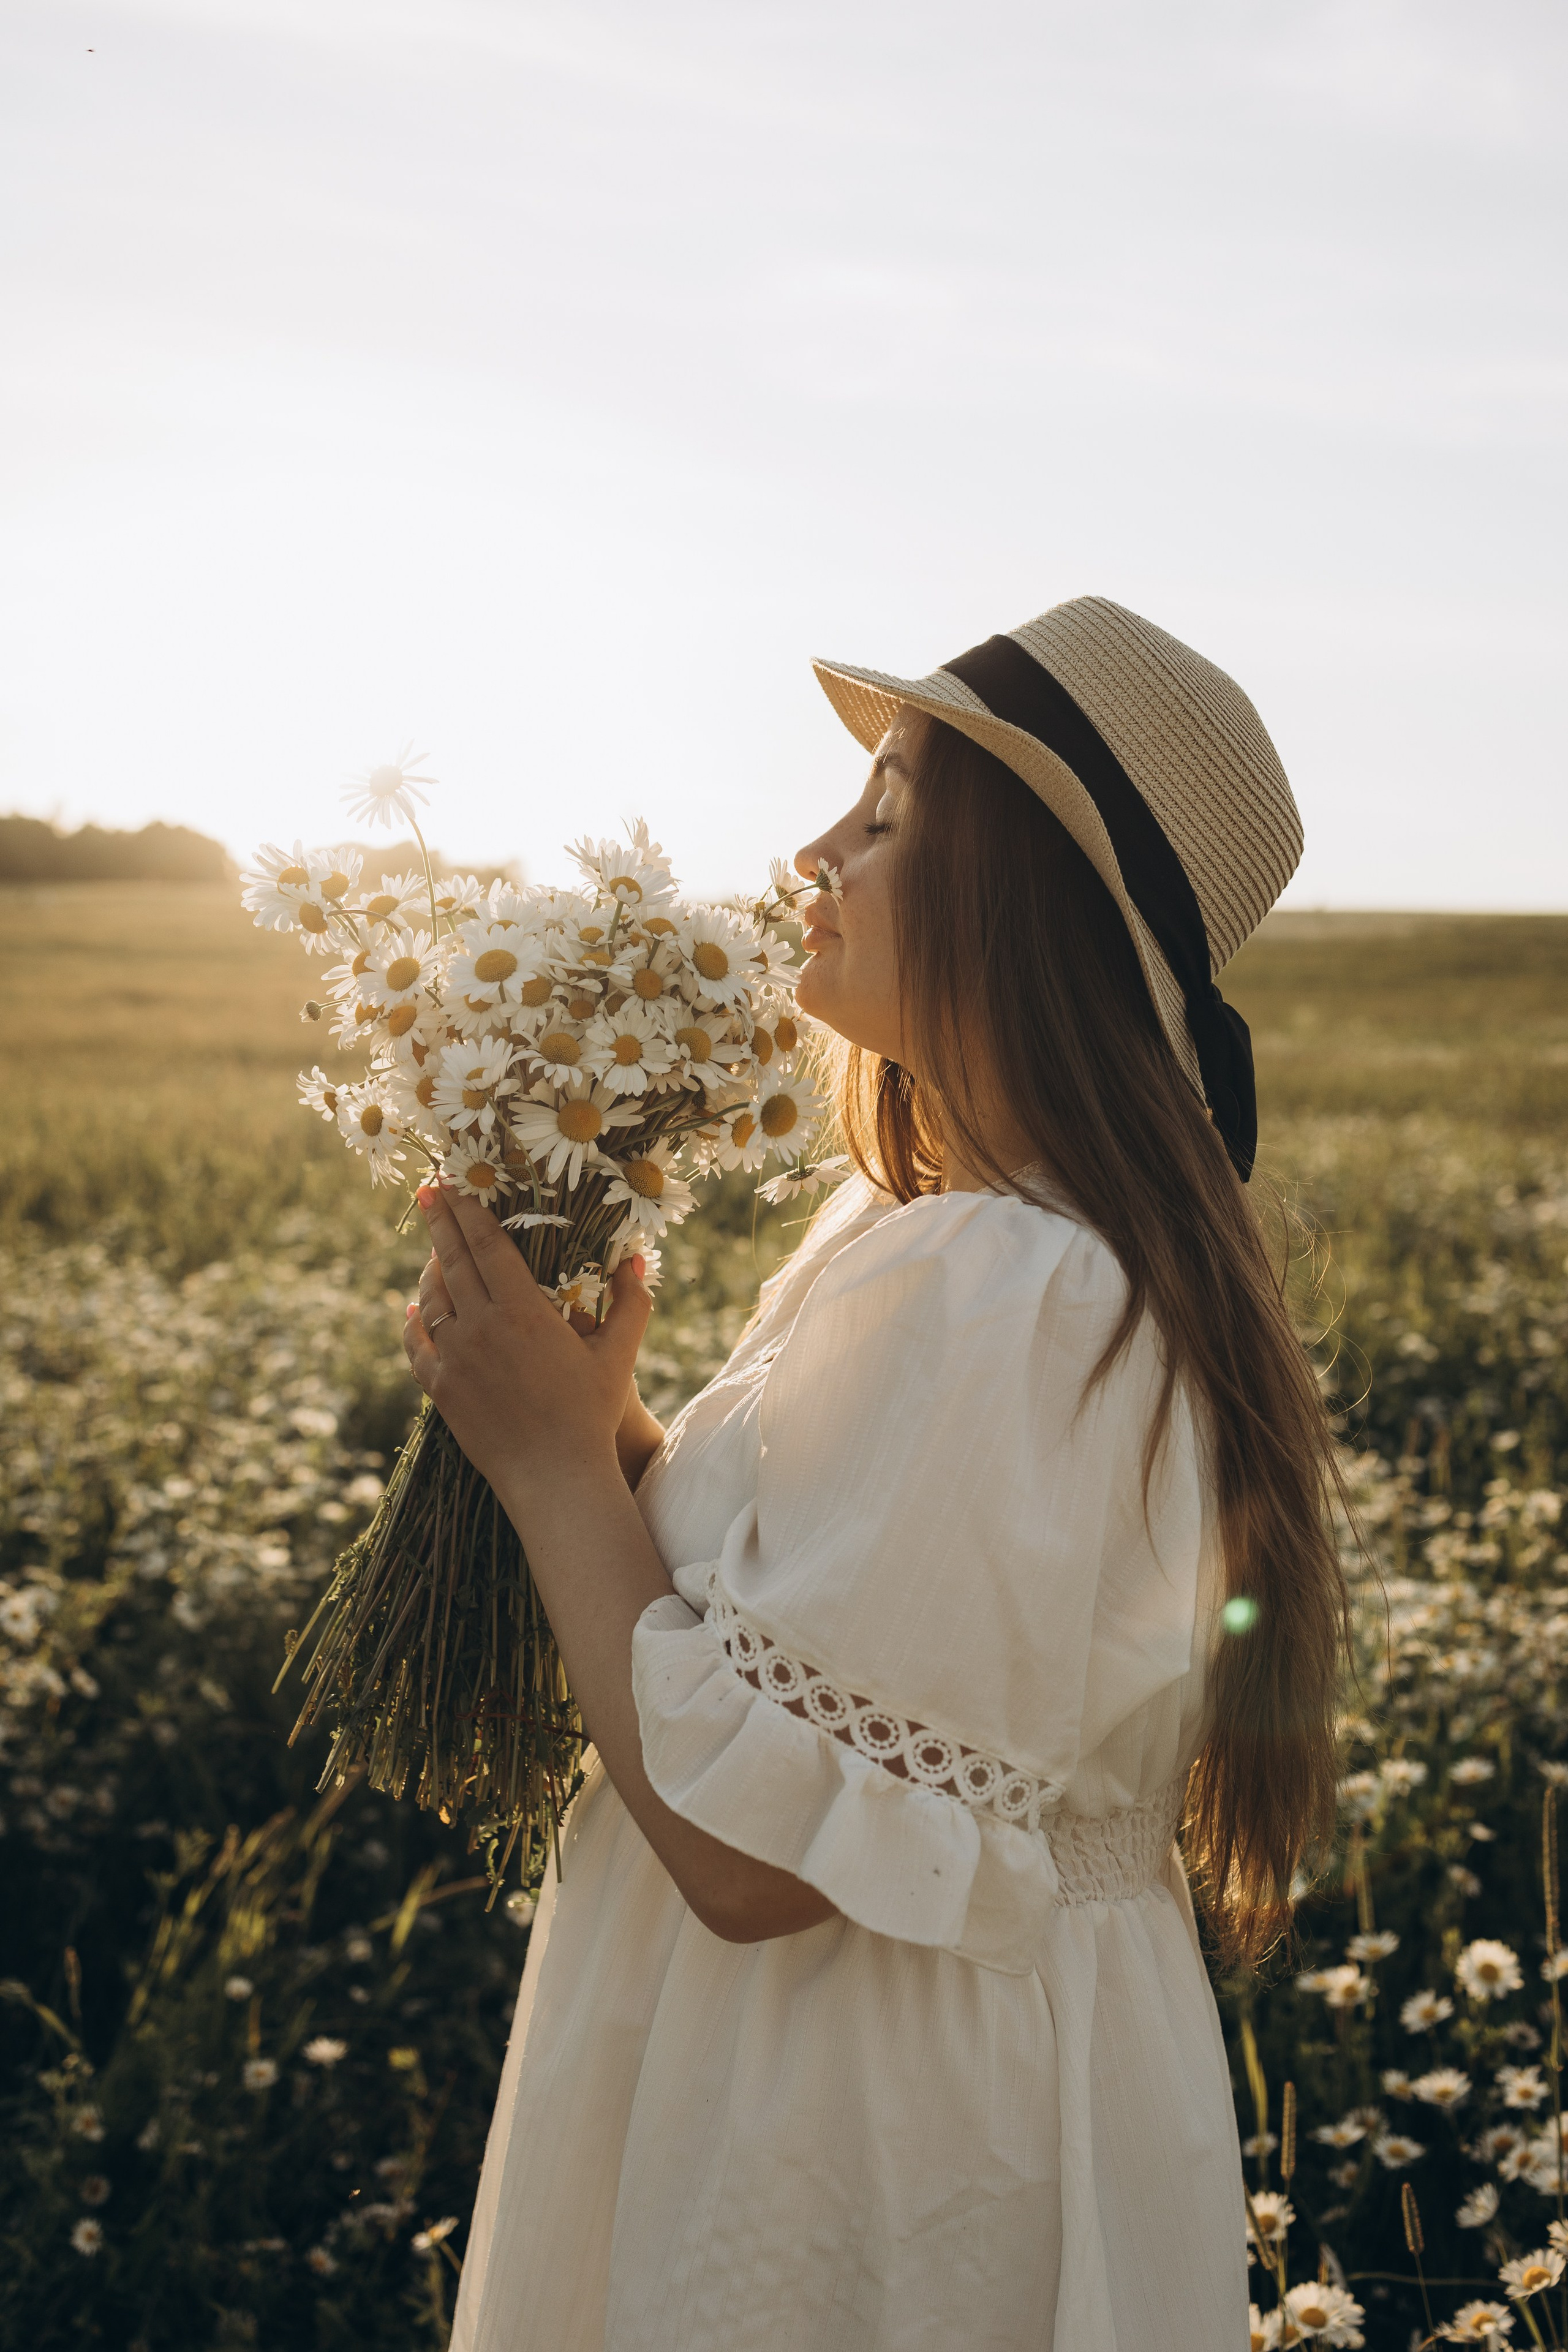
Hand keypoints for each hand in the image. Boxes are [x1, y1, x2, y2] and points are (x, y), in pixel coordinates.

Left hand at [402, 1185, 652, 1502]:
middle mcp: (480, 1327)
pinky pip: (416, 1345)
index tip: (453, 1184)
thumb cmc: (592, 1413)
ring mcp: (454, 1359)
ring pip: (430, 1300)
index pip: (487, 1245)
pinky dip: (412, 1322)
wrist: (554, 1476)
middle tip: (427, 1191)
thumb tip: (637, 1258)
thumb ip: (631, 1302)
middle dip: (439, 1222)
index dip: (468, 1210)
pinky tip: (412, 1310)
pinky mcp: (440, 1390)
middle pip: (452, 1261)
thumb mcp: (619, 1354)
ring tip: (431, 1249)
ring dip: (428, 1270)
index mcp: (522, 1311)